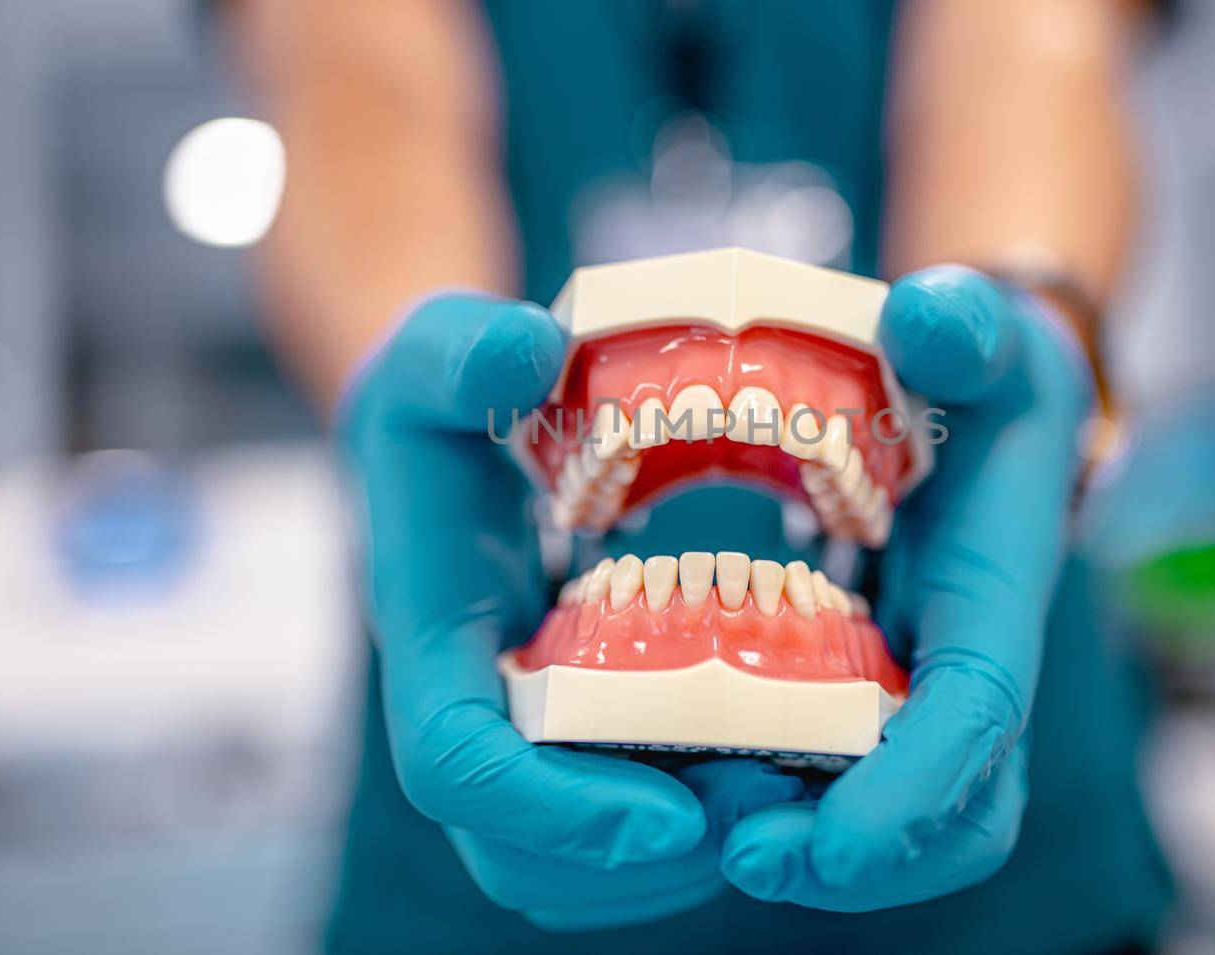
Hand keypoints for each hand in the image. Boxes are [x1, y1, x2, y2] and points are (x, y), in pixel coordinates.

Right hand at [339, 293, 800, 929]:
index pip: (456, 765)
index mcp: (432, 631)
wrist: (449, 428)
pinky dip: (684, 827)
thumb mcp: (439, 349)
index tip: (670, 813)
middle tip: (762, 805)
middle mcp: (467, 703)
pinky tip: (769, 765)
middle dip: (634, 859)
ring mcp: (515, 728)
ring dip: (672, 863)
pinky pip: (608, 828)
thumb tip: (527, 354)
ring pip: (563, 865)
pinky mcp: (567, 728)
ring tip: (782, 791)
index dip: (552, 811)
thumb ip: (463, 349)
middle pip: (516, 853)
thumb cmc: (444, 392)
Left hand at [719, 267, 1090, 909]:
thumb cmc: (980, 371)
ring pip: (912, 818)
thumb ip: (961, 321)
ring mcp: (930, 686)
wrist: (988, 406)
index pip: (979, 710)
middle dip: (862, 858)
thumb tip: (927, 319)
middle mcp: (973, 657)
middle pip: (956, 806)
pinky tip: (702, 782)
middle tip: (743, 853)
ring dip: (822, 854)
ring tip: (711, 837)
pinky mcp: (881, 689)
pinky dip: (794, 805)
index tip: (835, 844)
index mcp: (996, 583)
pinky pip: (855, 780)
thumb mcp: (975, 330)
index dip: (918, 789)